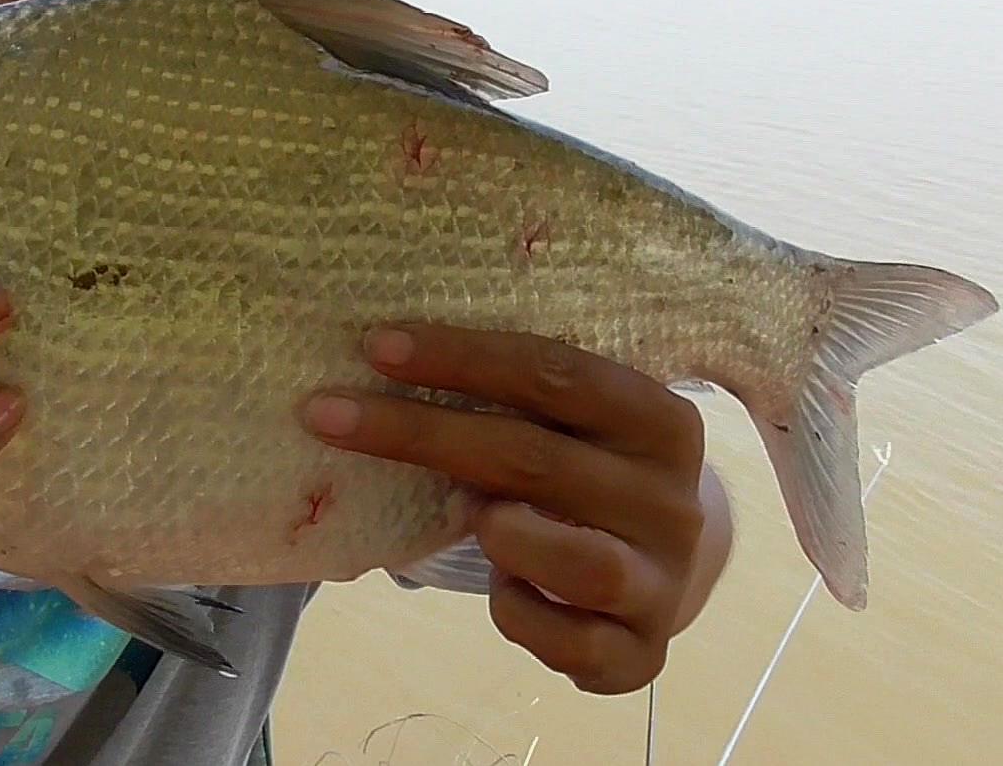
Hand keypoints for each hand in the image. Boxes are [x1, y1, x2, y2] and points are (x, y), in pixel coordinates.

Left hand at [304, 324, 720, 694]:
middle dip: (421, 434)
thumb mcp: (571, 429)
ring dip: (504, 534)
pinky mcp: (640, 656)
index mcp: (661, 424)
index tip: (376, 346)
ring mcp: (662, 584)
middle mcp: (674, 503)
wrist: (657, 572)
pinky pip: (571, 644)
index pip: (557, 376)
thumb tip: (386, 360)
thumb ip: (512, 402)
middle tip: (329, 415)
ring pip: (581, 563)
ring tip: (469, 516)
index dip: (462, 358)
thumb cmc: (585, 479)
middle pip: (537, 459)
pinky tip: (501, 590)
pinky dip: (521, 616)